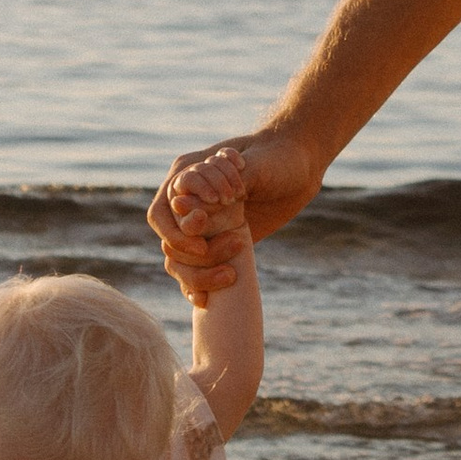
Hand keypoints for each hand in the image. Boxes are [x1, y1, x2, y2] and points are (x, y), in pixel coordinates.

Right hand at [148, 123, 318, 294]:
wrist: (299, 167)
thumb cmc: (277, 158)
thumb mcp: (256, 167)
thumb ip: (223, 184)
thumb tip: (184, 208)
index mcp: (187, 176)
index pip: (161, 212)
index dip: (177, 231)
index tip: (204, 235)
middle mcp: (190, 204)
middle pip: (170, 241)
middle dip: (194, 255)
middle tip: (235, 246)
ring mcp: (204, 226)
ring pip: (180, 261)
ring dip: (199, 274)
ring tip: (231, 276)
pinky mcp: (219, 242)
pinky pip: (198, 270)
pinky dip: (199, 286)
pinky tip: (208, 301)